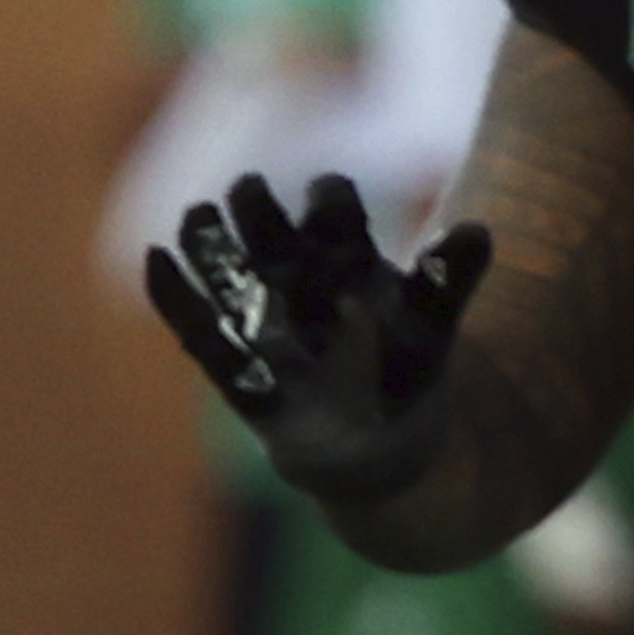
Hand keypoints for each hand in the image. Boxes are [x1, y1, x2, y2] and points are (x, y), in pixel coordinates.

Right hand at [146, 172, 487, 508]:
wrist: (377, 446)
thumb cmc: (405, 374)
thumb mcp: (434, 326)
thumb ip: (449, 279)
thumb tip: (477, 228)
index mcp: (345, 262)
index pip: (333, 215)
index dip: (328, 203)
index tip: (327, 197)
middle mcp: (299, 283)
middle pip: (273, 236)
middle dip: (258, 212)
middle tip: (247, 188)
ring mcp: (265, 325)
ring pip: (233, 277)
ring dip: (213, 248)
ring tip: (196, 215)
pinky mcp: (240, 375)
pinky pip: (204, 336)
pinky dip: (177, 300)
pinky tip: (156, 260)